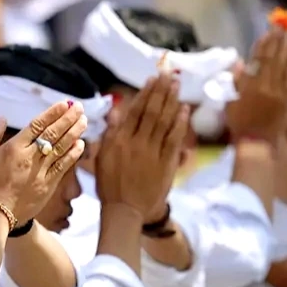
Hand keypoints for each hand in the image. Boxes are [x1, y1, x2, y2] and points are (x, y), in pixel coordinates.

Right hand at [0, 102, 87, 223]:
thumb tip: (2, 119)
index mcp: (13, 149)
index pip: (37, 126)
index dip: (52, 113)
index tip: (64, 104)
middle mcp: (30, 158)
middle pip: (53, 134)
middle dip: (67, 119)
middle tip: (78, 108)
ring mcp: (40, 172)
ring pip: (61, 148)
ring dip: (74, 133)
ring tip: (83, 121)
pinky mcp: (47, 186)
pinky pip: (63, 167)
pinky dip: (72, 155)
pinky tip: (80, 145)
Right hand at [96, 73, 189, 221]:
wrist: (125, 211)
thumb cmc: (110, 186)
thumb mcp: (102, 159)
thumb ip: (110, 134)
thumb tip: (116, 111)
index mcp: (118, 141)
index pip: (134, 111)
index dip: (145, 93)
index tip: (152, 79)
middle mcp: (136, 143)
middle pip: (151, 112)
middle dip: (160, 91)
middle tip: (168, 75)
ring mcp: (152, 152)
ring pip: (163, 121)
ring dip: (171, 101)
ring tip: (176, 85)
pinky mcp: (165, 163)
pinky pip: (174, 138)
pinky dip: (179, 123)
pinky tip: (184, 110)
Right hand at [225, 28, 286, 142]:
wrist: (259, 140)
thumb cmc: (240, 122)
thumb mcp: (231, 102)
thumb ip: (236, 82)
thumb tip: (240, 63)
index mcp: (251, 87)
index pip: (259, 61)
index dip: (263, 45)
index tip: (267, 31)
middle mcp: (268, 86)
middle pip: (274, 59)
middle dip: (278, 41)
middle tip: (282, 25)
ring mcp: (281, 91)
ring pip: (285, 65)